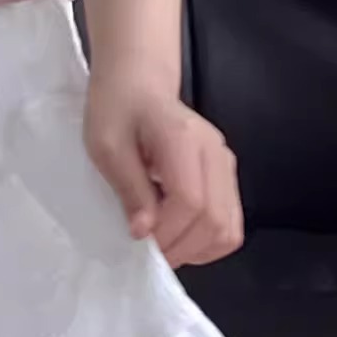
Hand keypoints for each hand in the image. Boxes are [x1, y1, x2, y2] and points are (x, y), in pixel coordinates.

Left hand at [83, 76, 243, 268]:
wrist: (139, 84)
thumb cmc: (117, 110)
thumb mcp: (107, 148)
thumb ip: (129, 189)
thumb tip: (144, 232)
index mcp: (184, 140)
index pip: (190, 202)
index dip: (166, 232)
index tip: (140, 240)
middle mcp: (214, 152)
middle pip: (215, 220)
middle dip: (180, 247)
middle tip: (151, 252)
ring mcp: (225, 165)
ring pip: (228, 228)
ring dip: (196, 250)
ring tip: (165, 245)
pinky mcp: (226, 176)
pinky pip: (230, 223)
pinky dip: (207, 242)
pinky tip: (181, 237)